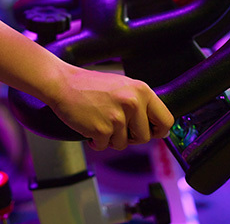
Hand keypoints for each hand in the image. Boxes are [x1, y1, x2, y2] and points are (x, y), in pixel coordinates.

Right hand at [48, 67, 174, 150]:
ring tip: (100, 120)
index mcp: (141, 91)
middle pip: (145, 137)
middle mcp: (133, 103)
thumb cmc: (90, 85)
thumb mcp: (123, 87)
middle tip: (116, 125)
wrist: (62, 84)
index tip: (151, 131)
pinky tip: (90, 125)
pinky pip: (105, 146)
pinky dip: (96, 141)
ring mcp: (117, 117)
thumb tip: (159, 128)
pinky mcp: (102, 129)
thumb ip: (141, 104)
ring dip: (111, 138)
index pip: (166, 120)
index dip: (158, 130)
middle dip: (130, 137)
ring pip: (123, 144)